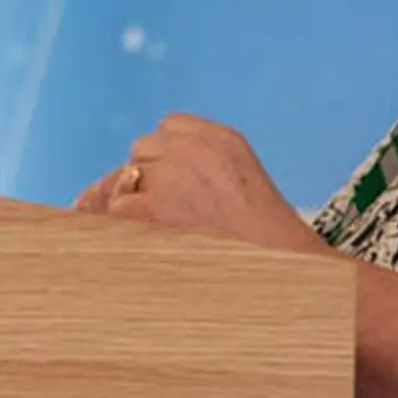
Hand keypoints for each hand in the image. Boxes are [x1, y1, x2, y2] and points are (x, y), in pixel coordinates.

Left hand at [74, 113, 330, 257]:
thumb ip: (194, 172)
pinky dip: (124, 227)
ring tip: (164, 233)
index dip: (164, 160)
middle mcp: (194, 148)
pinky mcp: (154, 206)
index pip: (169, 128)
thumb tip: (118, 184)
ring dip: (133, 205)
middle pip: (141, 151)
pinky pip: (118, 209)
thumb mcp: (235, 187)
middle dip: (145, 181)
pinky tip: (147, 245)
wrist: (280, 270)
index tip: (174, 186)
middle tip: (166, 216)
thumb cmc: (259, 242)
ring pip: (126, 179)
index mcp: (220, 139)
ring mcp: (172, 175)